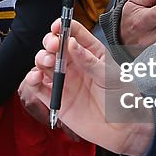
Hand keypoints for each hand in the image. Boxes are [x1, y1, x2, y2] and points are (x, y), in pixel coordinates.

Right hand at [23, 18, 153, 155]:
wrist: (122, 129)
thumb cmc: (122, 99)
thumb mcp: (110, 76)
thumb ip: (90, 61)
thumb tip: (72, 44)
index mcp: (91, 53)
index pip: (74, 33)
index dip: (64, 27)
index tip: (58, 26)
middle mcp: (75, 64)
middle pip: (55, 46)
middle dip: (50, 42)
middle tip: (54, 46)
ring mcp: (64, 80)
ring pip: (44, 63)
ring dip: (41, 59)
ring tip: (48, 62)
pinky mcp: (56, 99)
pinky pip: (38, 86)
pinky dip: (32, 79)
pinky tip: (36, 77)